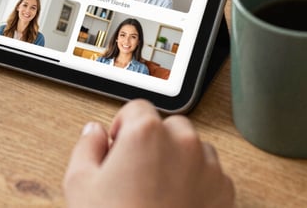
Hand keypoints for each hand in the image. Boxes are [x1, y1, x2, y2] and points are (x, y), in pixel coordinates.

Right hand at [63, 100, 233, 207]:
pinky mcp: (225, 194)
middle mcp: (183, 143)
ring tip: (158, 191)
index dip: (123, 127)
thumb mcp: (80, 184)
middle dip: (153, 142)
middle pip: (168, 125)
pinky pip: (212, 176)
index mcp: (146, 132)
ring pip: (194, 149)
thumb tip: (95, 133)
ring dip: (179, 160)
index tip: (118, 147)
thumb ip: (87, 147)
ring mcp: (209, 168)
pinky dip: (198, 184)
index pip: (136, 108)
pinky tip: (177, 205)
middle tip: (136, 172)